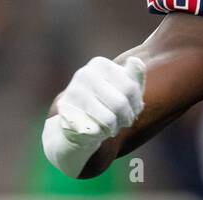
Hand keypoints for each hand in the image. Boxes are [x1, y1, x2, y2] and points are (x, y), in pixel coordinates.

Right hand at [44, 56, 145, 176]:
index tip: (134, 110)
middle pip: (120, 103)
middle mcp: (84, 75)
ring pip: (108, 120)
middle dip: (126, 118)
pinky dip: (99, 135)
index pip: (131, 88)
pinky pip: (95, 131)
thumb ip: (134, 74)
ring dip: (114, 128)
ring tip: (111, 127)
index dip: (136, 105)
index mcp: (100, 64)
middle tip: (124, 122)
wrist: (77, 123)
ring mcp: (72, 94)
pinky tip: (96, 131)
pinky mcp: (66, 116)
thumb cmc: (106, 103)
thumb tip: (135, 61)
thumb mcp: (123, 87)